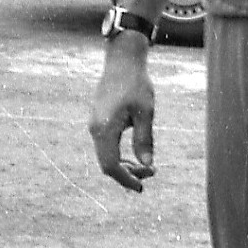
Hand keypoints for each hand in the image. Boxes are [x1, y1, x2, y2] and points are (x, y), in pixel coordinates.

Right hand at [88, 42, 155, 192]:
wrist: (122, 60)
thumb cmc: (136, 84)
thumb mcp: (145, 113)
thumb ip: (144, 140)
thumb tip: (147, 164)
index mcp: (104, 129)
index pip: (110, 166)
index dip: (126, 179)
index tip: (142, 186)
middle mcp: (95, 129)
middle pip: (107, 163)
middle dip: (128, 173)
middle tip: (152, 173)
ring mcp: (95, 124)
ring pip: (106, 155)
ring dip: (124, 164)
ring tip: (147, 166)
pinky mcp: (99, 120)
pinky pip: (106, 145)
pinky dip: (119, 154)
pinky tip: (135, 154)